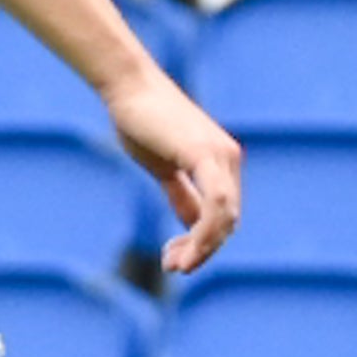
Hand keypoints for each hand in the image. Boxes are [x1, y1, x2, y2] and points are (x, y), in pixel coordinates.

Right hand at [104, 66, 242, 275]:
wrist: (128, 88)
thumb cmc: (141, 121)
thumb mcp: (164, 167)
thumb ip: (181, 194)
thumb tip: (191, 224)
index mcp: (222, 162)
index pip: (224, 215)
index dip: (203, 243)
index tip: (174, 260)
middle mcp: (228, 159)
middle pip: (228, 222)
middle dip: (202, 251)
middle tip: (173, 268)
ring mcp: (220, 156)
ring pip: (224, 218)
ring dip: (202, 248)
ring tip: (176, 266)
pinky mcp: (205, 155)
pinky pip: (216, 204)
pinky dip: (203, 232)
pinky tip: (184, 250)